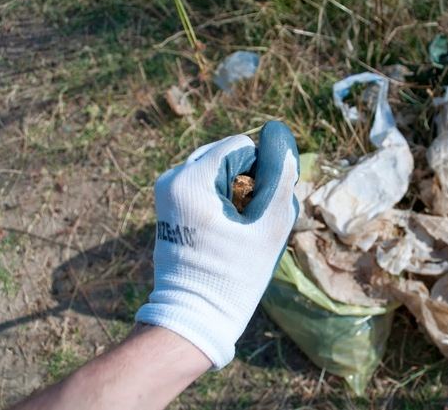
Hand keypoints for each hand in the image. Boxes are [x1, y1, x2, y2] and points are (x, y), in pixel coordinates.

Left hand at [136, 121, 298, 368]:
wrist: (195, 314)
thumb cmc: (236, 274)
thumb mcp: (269, 225)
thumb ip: (280, 176)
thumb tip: (279, 133)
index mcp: (190, 180)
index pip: (242, 147)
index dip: (260, 175)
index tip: (255, 212)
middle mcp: (171, 178)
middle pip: (228, 154)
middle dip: (246, 181)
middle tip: (246, 223)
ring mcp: (166, 191)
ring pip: (218, 168)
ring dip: (235, 191)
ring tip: (234, 229)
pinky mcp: (168, 204)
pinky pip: (205, 184)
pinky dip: (221, 200)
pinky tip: (222, 230)